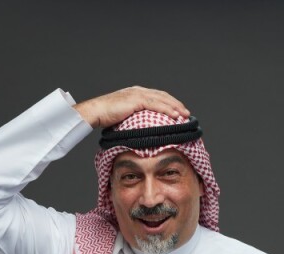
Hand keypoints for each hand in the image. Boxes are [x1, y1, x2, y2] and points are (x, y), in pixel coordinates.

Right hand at [73, 86, 190, 127]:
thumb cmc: (106, 117)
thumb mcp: (124, 118)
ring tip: (185, 115)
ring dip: (175, 107)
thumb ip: (134, 120)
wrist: (96, 111)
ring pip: (162, 99)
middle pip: (163, 96)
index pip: (157, 97)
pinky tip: (175, 116)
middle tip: (187, 114)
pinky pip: (156, 104)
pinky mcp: (136, 99)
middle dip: (176, 104)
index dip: (169, 103)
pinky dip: (167, 110)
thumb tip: (142, 132)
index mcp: (136, 93)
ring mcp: (137, 94)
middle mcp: (138, 91)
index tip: (179, 112)